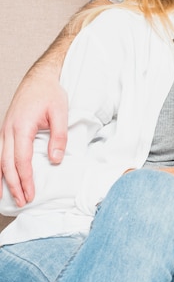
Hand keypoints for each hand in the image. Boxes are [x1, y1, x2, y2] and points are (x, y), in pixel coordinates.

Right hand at [0, 71, 67, 205]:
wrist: (39, 78)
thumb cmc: (50, 94)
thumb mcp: (60, 112)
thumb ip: (59, 136)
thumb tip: (55, 160)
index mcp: (21, 127)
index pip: (21, 160)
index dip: (25, 179)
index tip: (31, 194)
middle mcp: (8, 130)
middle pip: (7, 164)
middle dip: (14, 185)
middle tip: (23, 202)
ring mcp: (4, 130)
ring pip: (0, 160)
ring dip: (5, 180)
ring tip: (11, 197)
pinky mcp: (6, 130)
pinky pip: (1, 153)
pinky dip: (1, 169)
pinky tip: (3, 179)